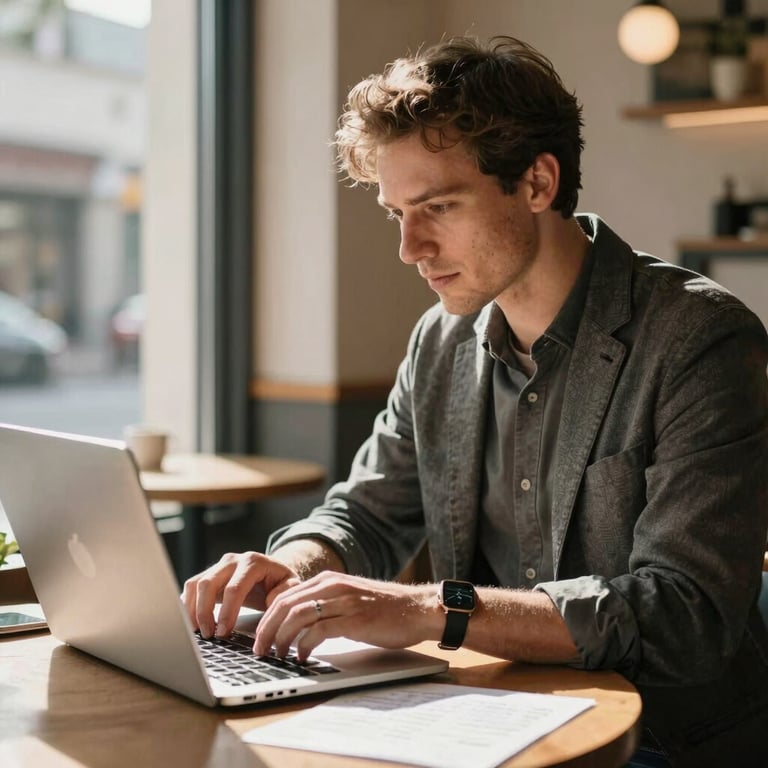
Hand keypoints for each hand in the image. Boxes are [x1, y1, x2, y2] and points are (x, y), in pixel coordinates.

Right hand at [182, 551, 300, 638]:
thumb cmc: (280, 582)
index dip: (227, 612)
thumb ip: (283, 594)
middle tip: (208, 635)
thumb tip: (269, 604)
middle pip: (209, 583)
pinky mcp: (208, 573)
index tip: (223, 632)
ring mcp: (218, 565)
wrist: (271, 571)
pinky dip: (188, 605)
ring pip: (196, 584)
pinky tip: (191, 622)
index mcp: (253, 562)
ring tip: (198, 632)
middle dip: (205, 612)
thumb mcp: (290, 586)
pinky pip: (191, 587)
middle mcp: (233, 560)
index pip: (234, 588)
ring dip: (193, 610)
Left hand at [253, 571, 439, 660]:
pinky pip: (319, 631)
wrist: (417, 609)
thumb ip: (324, 604)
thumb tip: (295, 627)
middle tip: (260, 650)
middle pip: (285, 604)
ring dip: (281, 638)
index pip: (284, 595)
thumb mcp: (348, 599)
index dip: (266, 618)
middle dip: (266, 629)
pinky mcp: (355, 619)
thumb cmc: (384, 608)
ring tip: (277, 655)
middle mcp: (333, 586)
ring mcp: (344, 601)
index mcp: (328, 580)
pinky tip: (302, 656)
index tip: (258, 637)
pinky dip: (304, 645)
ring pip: (297, 616)